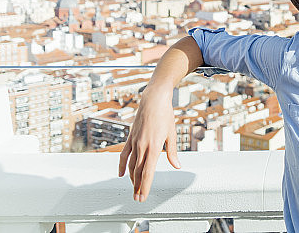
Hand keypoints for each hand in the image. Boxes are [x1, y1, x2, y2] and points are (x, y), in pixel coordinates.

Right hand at [118, 85, 180, 201]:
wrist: (153, 100)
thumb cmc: (165, 115)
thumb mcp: (171, 134)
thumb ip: (172, 152)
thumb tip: (176, 165)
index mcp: (154, 147)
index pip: (148, 172)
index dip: (145, 186)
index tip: (142, 197)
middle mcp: (142, 146)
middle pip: (138, 172)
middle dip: (138, 187)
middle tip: (138, 198)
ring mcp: (135, 142)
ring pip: (131, 165)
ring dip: (132, 179)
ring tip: (134, 189)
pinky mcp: (130, 138)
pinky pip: (124, 155)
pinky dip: (122, 165)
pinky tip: (122, 174)